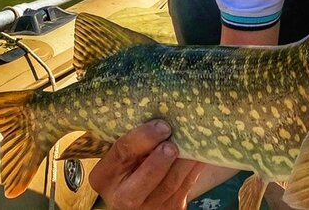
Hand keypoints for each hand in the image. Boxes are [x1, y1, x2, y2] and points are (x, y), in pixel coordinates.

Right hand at [89, 120, 205, 209]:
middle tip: (173, 144)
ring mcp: (148, 207)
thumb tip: (162, 108)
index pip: (122, 152)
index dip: (143, 137)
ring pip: (171, 183)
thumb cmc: (131, 166)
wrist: (140, 199)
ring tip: (195, 140)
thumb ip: (133, 142)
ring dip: (186, 160)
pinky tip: (203, 151)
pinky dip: (196, 167)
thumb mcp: (121, 158)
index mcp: (105, 176)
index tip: (162, 125)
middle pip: (144, 178)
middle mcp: (122, 196)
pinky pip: (186, 187)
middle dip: (160, 160)